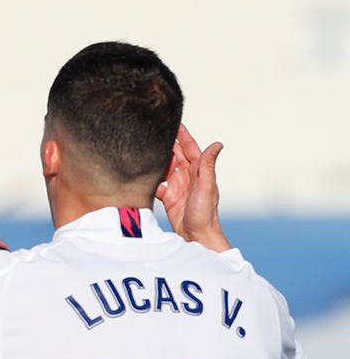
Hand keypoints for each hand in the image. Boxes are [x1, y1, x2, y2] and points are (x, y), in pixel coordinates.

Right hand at [156, 124, 230, 250]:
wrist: (197, 236)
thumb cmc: (205, 213)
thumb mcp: (207, 187)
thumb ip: (208, 166)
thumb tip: (217, 144)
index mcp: (199, 171)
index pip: (189, 148)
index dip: (182, 135)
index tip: (175, 122)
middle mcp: (188, 176)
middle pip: (175, 155)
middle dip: (166, 144)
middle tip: (153, 133)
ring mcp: (178, 186)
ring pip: (165, 168)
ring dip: (157, 161)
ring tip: (144, 151)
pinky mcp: (169, 197)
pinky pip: (158, 184)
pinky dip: (151, 180)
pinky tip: (142, 176)